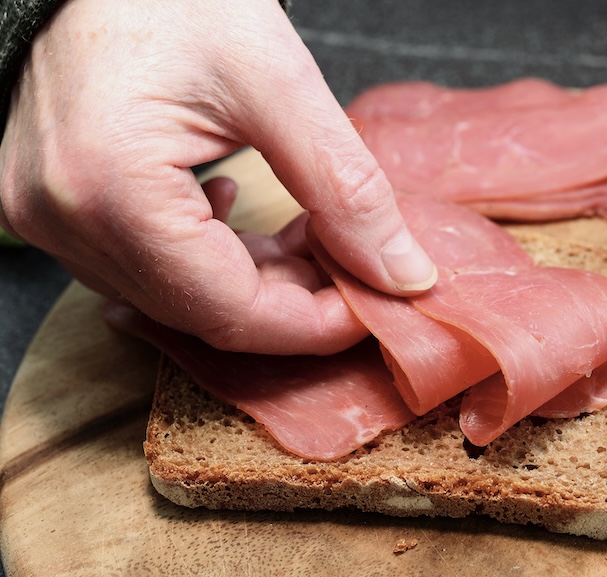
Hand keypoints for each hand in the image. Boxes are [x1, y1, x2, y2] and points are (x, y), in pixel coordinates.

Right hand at [0, 0, 435, 353]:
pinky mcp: (55, 206)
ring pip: (179, 295)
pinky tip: (233, 206)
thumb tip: (405, 274)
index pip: (232, 313)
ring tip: (306, 228)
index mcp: (113, 192)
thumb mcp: (278, 84)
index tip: (379, 300)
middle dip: (293, 299)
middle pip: (206, 313)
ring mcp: (50, 218)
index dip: (317, 323)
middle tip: (352, 258)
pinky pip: (145, 265)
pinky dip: (210, 255)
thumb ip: (346, 188)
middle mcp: (65, 222)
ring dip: (256, 277)